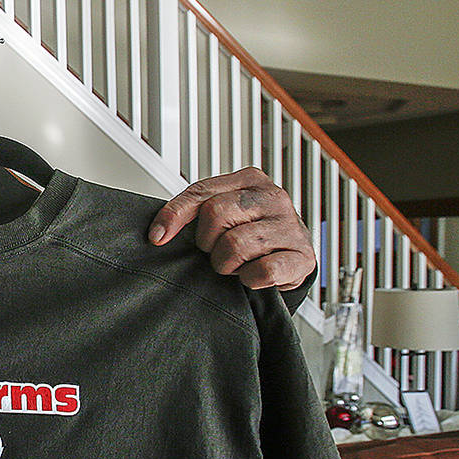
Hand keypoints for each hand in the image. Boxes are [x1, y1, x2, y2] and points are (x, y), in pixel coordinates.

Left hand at [148, 167, 314, 290]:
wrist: (291, 257)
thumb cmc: (251, 233)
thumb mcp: (223, 214)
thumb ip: (192, 211)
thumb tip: (157, 234)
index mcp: (249, 180)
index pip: (201, 192)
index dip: (174, 215)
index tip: (157, 237)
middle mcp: (272, 197)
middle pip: (216, 214)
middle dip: (208, 242)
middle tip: (217, 250)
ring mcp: (290, 225)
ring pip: (236, 245)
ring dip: (227, 264)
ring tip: (237, 262)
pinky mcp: (302, 255)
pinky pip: (262, 270)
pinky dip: (250, 278)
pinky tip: (252, 274)